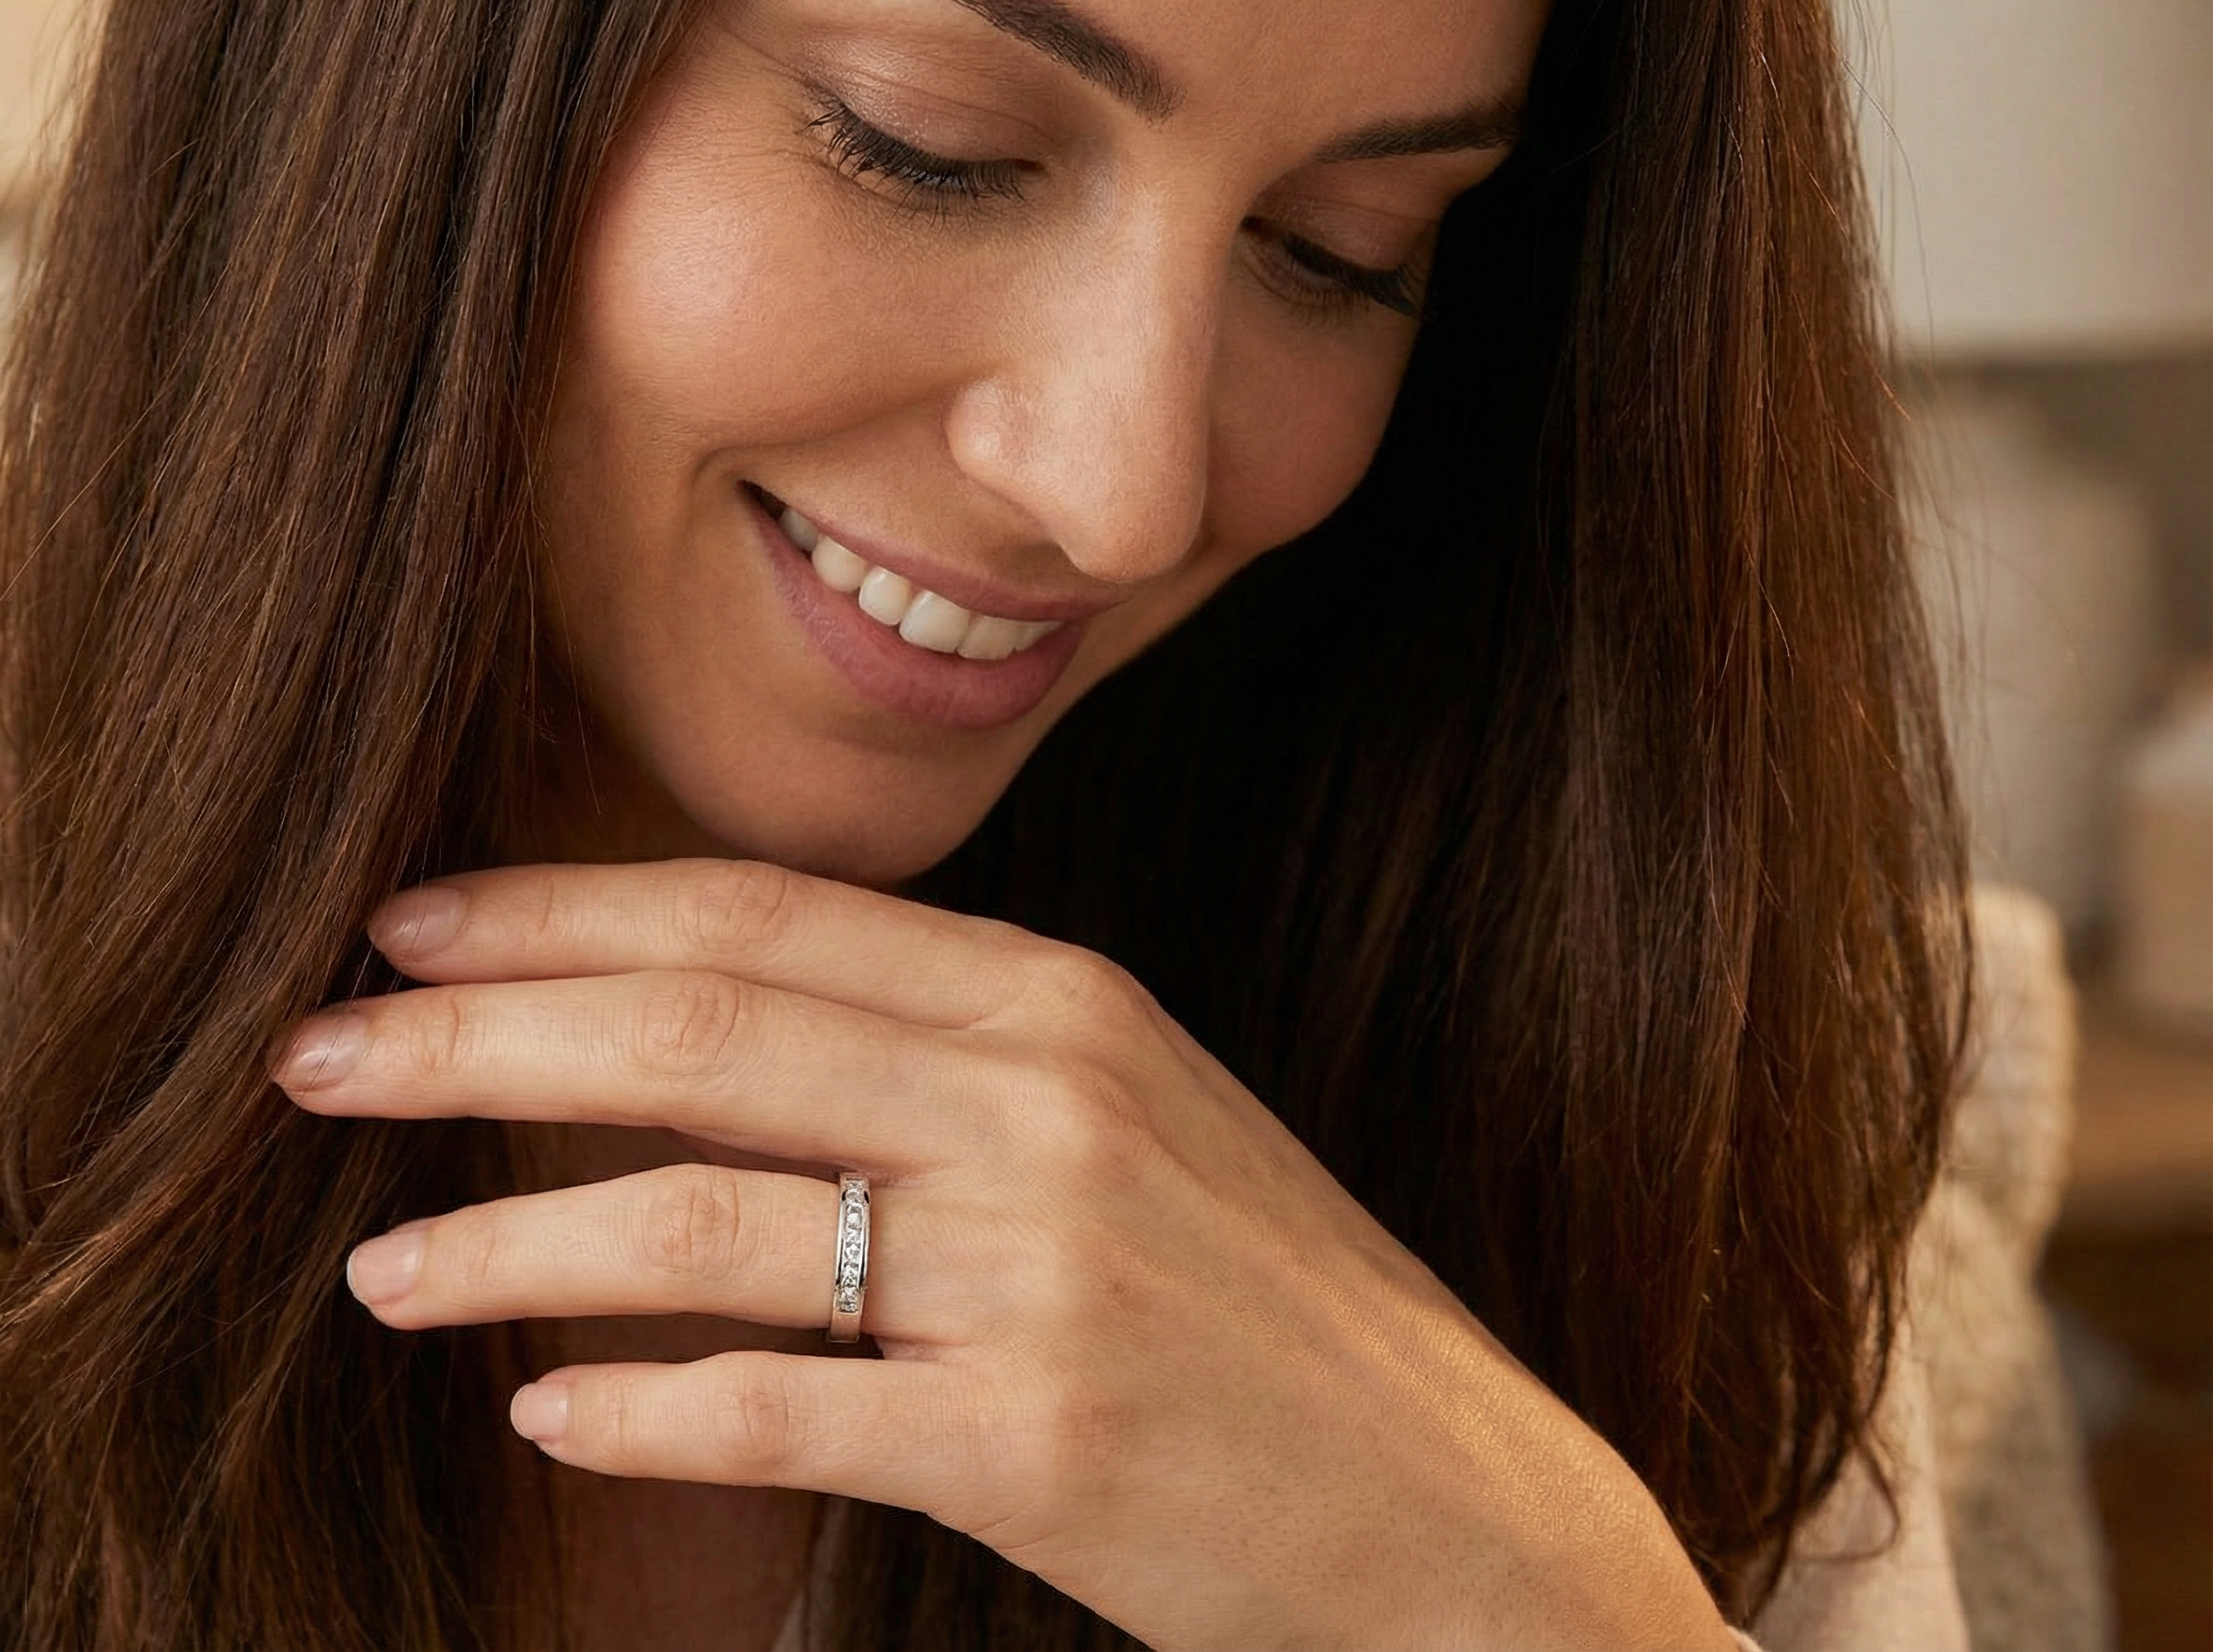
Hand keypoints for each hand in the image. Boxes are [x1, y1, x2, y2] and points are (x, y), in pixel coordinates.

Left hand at [272, 859, 1733, 1651]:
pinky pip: (782, 1411)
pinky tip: (542, 1409)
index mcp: (1064, 1002)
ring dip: (512, 1237)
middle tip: (319, 1059)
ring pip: (708, 1220)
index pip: (758, 920)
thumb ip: (950, 1054)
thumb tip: (715, 1026)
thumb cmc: (1270, 1310)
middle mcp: (1048, 1105)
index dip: (562, 913)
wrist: (1449, 1504)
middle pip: (700, 1034)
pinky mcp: (1037, 1439)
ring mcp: (1045, 1271)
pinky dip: (639, 1408)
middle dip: (479, 1034)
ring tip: (379, 1266)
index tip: (412, 927)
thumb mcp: (1134, 1121)